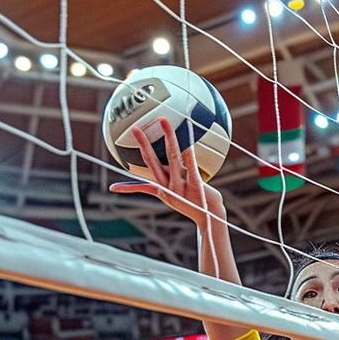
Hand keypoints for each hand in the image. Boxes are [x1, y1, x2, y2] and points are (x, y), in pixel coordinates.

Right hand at [110, 117, 224, 229]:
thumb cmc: (192, 202)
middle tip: (136, 128)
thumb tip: (153, 176)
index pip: (145, 168)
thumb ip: (163, 184)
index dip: (138, 155)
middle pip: (153, 162)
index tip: (128, 145)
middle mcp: (168, 187)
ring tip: (164, 122)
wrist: (210, 217)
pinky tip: (187, 143)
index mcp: (161, 188)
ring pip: (172, 158)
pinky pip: (191, 167)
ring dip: (168, 138)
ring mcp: (182, 186)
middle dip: (143, 144)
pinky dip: (189, 154)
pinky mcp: (196, 186)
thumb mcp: (172, 196)